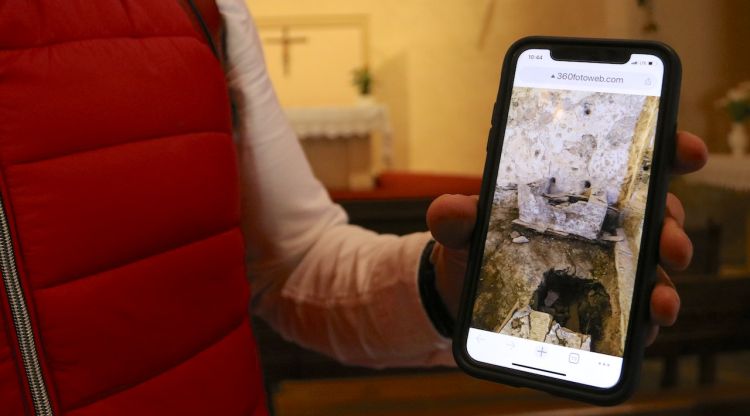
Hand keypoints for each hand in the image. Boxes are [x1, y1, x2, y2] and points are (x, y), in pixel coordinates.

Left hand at [426, 131, 707, 344]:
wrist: (463, 294)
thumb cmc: (473, 248)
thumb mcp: (461, 229)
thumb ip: (455, 217)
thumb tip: (448, 212)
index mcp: (575, 192)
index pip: (630, 163)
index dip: (665, 149)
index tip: (686, 150)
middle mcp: (600, 225)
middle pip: (654, 215)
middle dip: (671, 225)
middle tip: (669, 242)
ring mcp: (606, 265)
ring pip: (653, 266)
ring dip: (665, 281)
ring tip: (658, 298)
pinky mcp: (603, 305)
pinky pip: (635, 309)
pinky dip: (646, 317)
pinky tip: (646, 324)